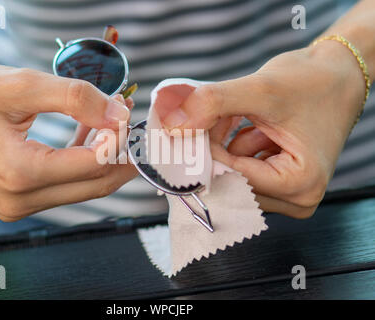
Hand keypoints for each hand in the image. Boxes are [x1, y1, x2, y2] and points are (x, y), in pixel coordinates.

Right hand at [0, 63, 136, 220]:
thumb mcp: (22, 85)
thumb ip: (76, 99)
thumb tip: (118, 114)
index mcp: (21, 173)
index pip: (94, 164)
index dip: (120, 139)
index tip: (128, 113)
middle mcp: (20, 200)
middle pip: (95, 185)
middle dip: (121, 155)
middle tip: (135, 126)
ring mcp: (17, 206)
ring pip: (82, 188)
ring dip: (104, 158)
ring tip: (114, 122)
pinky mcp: (16, 201)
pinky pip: (64, 187)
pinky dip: (82, 164)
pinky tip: (89, 136)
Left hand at [157, 42, 364, 217]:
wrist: (336, 75)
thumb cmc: (311, 82)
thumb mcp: (260, 90)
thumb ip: (213, 104)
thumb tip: (172, 124)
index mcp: (301, 184)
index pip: (234, 179)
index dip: (206, 152)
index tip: (185, 129)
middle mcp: (298, 198)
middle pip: (233, 182)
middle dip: (216, 147)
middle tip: (215, 114)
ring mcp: (289, 194)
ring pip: (234, 176)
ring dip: (226, 144)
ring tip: (241, 115)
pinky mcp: (279, 182)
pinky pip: (242, 171)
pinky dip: (236, 147)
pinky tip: (249, 124)